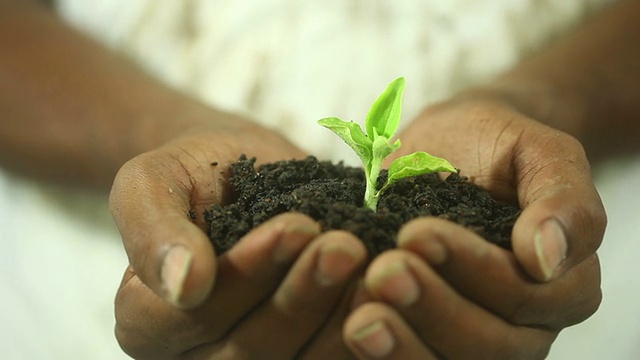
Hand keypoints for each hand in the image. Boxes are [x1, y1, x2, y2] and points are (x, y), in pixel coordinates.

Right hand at [110, 122, 367, 358]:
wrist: (240, 172)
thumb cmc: (195, 172)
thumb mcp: (154, 180)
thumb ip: (152, 229)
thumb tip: (182, 285)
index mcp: (147, 324)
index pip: (192, 317)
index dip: (246, 276)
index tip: (296, 226)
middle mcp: (196, 356)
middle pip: (248, 350)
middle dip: (301, 296)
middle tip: (345, 245)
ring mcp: (248, 359)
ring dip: (337, 317)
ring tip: (373, 264)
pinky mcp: (295, 352)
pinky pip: (326, 356)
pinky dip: (360, 330)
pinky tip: (386, 291)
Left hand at [342, 96, 603, 358]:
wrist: (444, 150)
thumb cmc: (492, 145)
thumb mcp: (535, 149)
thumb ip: (561, 196)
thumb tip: (547, 258)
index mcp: (563, 284)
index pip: (527, 297)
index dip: (474, 270)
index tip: (417, 231)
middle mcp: (525, 325)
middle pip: (490, 346)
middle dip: (433, 308)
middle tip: (382, 271)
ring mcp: (476, 338)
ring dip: (403, 345)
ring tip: (360, 318)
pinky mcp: (430, 337)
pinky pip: (414, 359)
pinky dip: (384, 352)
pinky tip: (349, 327)